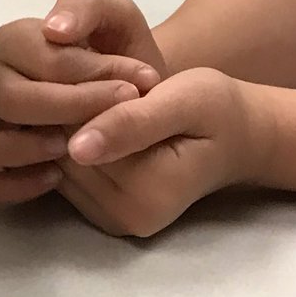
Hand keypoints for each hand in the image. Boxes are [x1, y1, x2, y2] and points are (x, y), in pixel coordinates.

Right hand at [0, 0, 164, 203]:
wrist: (135, 93)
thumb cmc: (120, 53)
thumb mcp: (115, 15)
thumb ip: (85, 7)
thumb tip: (54, 30)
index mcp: (13, 43)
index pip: (34, 57)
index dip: (88, 73)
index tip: (137, 84)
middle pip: (4, 99)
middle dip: (66, 109)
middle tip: (114, 114)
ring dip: (16, 148)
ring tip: (67, 150)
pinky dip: (11, 185)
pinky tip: (54, 176)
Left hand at [57, 69, 263, 236]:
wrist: (238, 138)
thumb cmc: (216, 110)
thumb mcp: (183, 102)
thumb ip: (133, 122)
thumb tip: (78, 148)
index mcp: (146, 196)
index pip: (75, 142)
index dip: (78, 100)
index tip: (103, 75)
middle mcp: (124, 219)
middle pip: (61, 157)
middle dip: (71, 116)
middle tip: (98, 85)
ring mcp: (111, 221)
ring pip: (57, 164)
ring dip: (68, 130)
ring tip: (100, 103)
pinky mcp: (101, 215)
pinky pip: (66, 174)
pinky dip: (73, 146)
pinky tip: (97, 125)